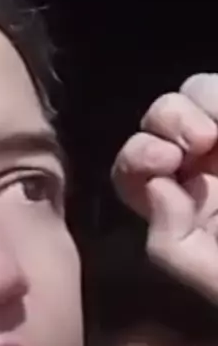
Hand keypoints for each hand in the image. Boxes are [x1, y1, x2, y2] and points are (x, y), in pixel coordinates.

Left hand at [112, 74, 217, 303]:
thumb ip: (175, 249)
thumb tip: (156, 191)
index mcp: (189, 210)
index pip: (135, 173)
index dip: (138, 160)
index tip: (163, 162)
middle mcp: (207, 172)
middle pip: (157, 125)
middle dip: (164, 123)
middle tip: (196, 143)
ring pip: (192, 97)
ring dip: (193, 107)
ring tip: (216, 136)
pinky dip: (216, 96)